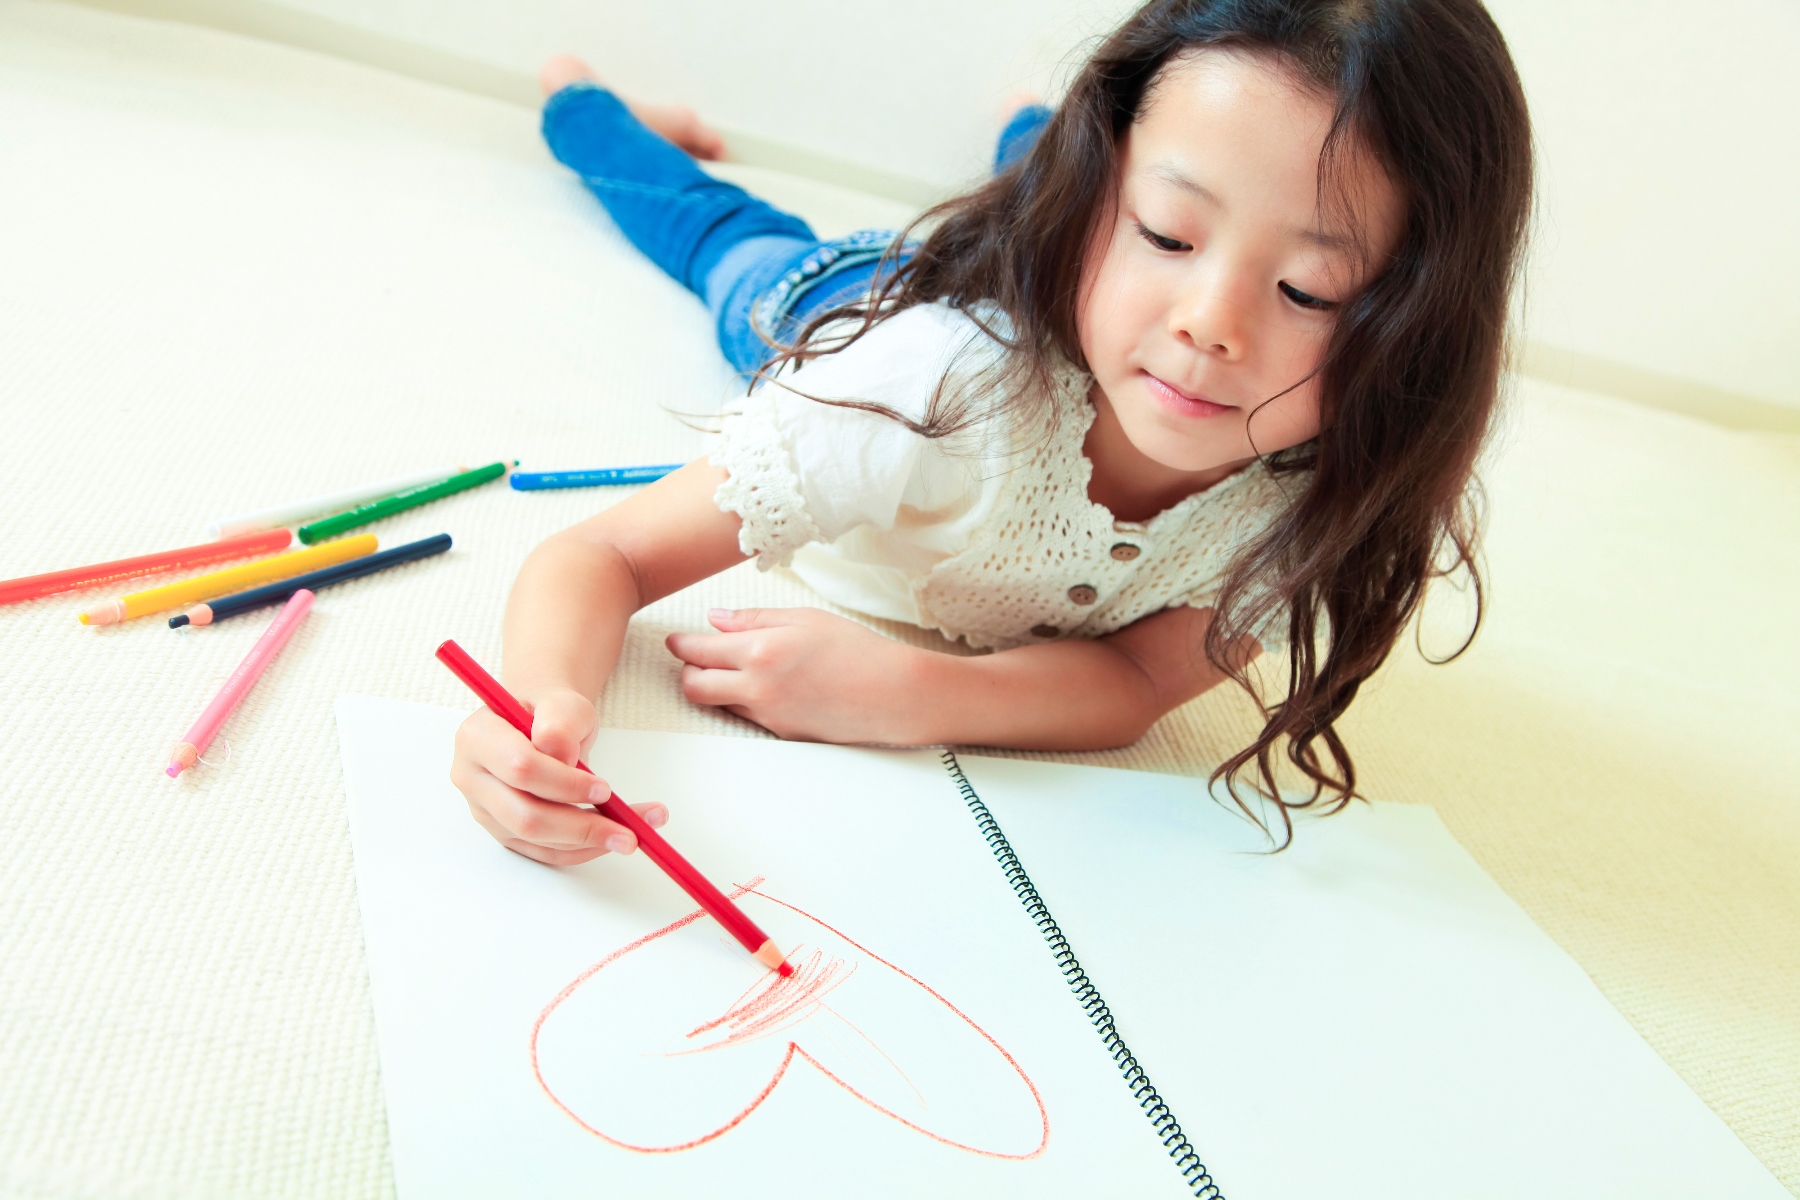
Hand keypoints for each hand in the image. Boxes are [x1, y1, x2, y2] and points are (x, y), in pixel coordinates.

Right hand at [450, 685, 667, 865]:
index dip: (565, 783)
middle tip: (629, 831)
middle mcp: (472, 778)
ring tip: (633, 834)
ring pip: (537, 840)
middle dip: (581, 827)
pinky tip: (612, 839)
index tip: (605, 788)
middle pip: (525, 816)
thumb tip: (563, 759)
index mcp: (478, 738)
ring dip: (589, 842)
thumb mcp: (562, 702)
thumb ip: (560, 723)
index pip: (520, 768)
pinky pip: (545, 853)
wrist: (540, 723)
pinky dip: (583, 850)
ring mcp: (485, 810)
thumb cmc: (549, 712)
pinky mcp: (505, 832)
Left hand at [667, 608, 927, 743]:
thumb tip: (716, 619)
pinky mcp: (781, 735)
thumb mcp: (806, 619)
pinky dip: (743, 702)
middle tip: (691, 659)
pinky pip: (747, 717)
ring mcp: (768, 716)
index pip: (699, 651)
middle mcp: (757, 687)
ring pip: (718, 704)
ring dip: (714, 688)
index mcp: (760, 650)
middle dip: (686, 673)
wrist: (896, 696)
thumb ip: (754, 619)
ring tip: (730, 671)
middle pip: (694, 687)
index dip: (681, 646)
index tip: (676, 641)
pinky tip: (764, 687)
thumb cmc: (858, 651)